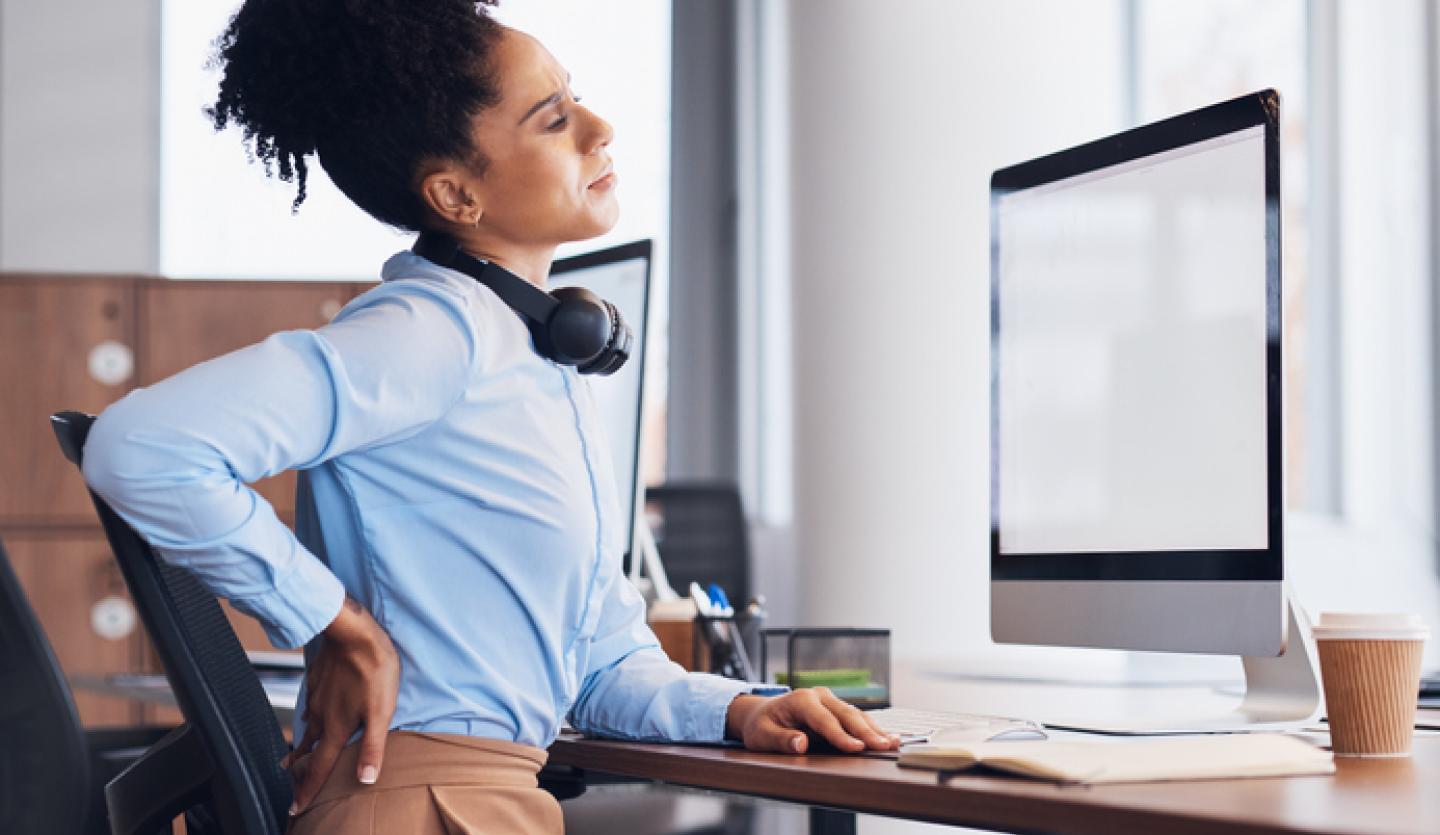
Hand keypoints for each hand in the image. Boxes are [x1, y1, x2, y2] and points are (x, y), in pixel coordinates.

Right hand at [281, 596, 399, 814]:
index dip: (307, 790)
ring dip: (303, 742)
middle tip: (287, 780)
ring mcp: (317, 696)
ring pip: (308, 725)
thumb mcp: (380, 712)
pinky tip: (311, 714)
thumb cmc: (372, 670)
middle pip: (308, 748)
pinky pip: (310, 705)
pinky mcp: (318, 679)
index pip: (319, 768)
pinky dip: (309, 717)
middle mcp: (321, 715)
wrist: (352, 632)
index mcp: (335, 728)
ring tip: (296, 754)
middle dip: (299, 768)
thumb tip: (366, 779)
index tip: (295, 807)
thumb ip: (372, 747)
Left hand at [726, 688, 899, 753]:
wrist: (761, 714)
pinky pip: (856, 718)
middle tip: (884, 746)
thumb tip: (801, 744)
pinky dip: (872, 728)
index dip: (841, 736)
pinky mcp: (836, 708)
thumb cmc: (761, 726)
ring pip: (856, 715)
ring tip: (893, 742)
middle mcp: (818, 696)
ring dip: (874, 730)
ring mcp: (829, 700)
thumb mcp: (762, 736)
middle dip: (866, 732)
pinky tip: (887, 737)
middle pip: (846, 715)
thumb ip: (780, 740)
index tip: (856, 748)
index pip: (825, 720)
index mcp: (800, 700)